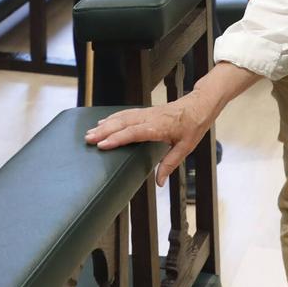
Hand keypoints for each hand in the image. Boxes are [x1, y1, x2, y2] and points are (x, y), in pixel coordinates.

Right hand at [86, 88, 219, 184]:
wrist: (199, 105)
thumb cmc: (193, 125)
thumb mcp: (185, 148)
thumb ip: (170, 164)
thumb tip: (159, 182)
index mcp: (159, 127)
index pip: (134, 133)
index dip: (117, 138)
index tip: (102, 144)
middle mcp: (150, 118)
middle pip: (123, 123)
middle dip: (104, 131)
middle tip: (88, 139)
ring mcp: (147, 112)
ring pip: (122, 117)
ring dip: (106, 124)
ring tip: (91, 132)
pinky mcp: (146, 111)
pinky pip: (126, 113)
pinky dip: (113, 117)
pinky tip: (105, 122)